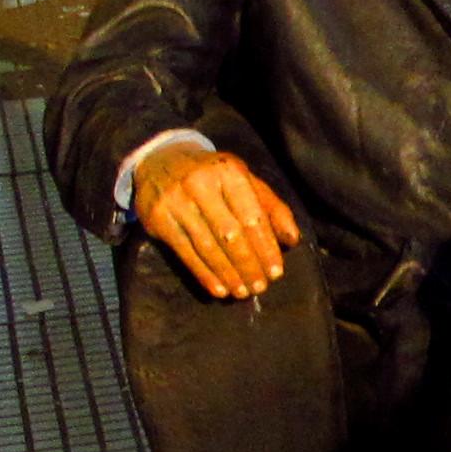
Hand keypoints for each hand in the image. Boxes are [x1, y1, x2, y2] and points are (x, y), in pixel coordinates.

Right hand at [135, 146, 300, 299]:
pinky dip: (204, 274)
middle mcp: (200, 184)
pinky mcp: (158, 218)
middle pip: (230, 234)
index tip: (276, 272)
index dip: (266, 248)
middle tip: (261, 288)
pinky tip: (219, 290)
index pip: (252, 217)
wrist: (161, 159)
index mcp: (228, 172)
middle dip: (248, 265)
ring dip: (228, 274)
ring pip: (207, 246)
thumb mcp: (245, 180)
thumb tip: (292, 239)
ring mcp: (176, 201)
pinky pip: (185, 253)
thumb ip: (271, 207)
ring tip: (243, 292)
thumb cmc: (214, 175)